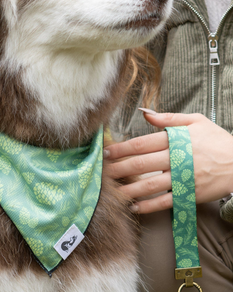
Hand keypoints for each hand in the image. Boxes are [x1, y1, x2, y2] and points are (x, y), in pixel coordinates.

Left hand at [104, 111, 232, 213]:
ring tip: (112, 191)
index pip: (142, 144)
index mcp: (175, 140)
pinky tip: (134, 207)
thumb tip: (145, 112)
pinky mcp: (188, 195)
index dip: (122, 148)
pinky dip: (148, 206)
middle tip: (103, 172)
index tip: (108, 152)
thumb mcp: (196, 121)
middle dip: (119, 168)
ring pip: (150, 186)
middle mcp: (176, 159)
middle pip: (141, 165)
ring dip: (129, 189)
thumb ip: (168, 118)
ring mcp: (182, 179)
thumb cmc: (216, 140)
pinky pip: (165, 202)